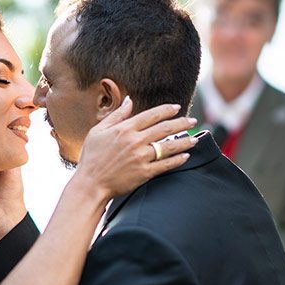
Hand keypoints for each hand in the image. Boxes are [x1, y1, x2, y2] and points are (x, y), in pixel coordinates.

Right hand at [75, 98, 197, 199]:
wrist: (90, 184)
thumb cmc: (91, 157)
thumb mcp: (97, 131)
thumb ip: (116, 115)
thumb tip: (129, 100)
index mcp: (124, 129)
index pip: (151, 115)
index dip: (166, 110)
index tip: (177, 108)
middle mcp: (135, 141)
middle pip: (165, 129)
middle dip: (182, 123)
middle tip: (192, 121)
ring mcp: (141, 158)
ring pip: (168, 146)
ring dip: (184, 141)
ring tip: (195, 138)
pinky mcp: (144, 173)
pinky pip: (165, 165)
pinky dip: (177, 160)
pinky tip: (186, 156)